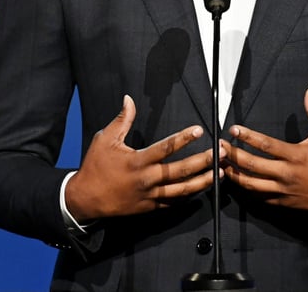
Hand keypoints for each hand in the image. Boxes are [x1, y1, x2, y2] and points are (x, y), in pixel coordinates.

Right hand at [65, 95, 216, 220]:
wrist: (85, 199)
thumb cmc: (95, 167)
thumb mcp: (105, 139)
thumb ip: (122, 120)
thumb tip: (129, 99)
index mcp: (137, 161)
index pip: (166, 148)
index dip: (184, 138)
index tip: (199, 130)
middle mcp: (147, 179)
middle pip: (181, 171)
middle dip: (204, 161)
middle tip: (222, 152)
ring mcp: (150, 196)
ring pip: (183, 190)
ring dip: (204, 180)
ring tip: (221, 172)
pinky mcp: (150, 207)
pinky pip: (174, 203)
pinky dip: (189, 196)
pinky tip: (202, 188)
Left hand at [221, 86, 307, 213]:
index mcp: (296, 156)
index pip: (265, 145)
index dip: (247, 136)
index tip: (233, 129)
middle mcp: (287, 174)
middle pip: (252, 166)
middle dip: (233, 155)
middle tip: (218, 147)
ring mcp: (284, 191)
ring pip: (252, 185)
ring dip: (234, 174)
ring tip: (222, 165)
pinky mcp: (284, 203)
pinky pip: (260, 197)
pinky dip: (247, 189)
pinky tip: (238, 181)